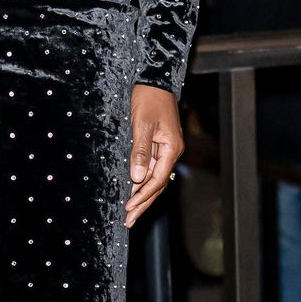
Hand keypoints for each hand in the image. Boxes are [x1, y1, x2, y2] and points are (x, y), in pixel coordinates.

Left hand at [125, 83, 182, 227]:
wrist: (154, 80)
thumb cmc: (148, 99)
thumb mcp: (142, 123)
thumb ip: (140, 150)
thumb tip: (136, 177)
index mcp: (171, 149)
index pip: (157, 180)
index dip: (142, 196)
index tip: (129, 208)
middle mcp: (171, 152)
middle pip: (157, 184)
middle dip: (142, 204)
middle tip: (129, 221)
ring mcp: (166, 150)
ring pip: (154, 179)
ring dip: (142, 197)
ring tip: (131, 214)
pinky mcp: (159, 145)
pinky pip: (151, 169)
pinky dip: (142, 182)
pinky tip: (134, 192)